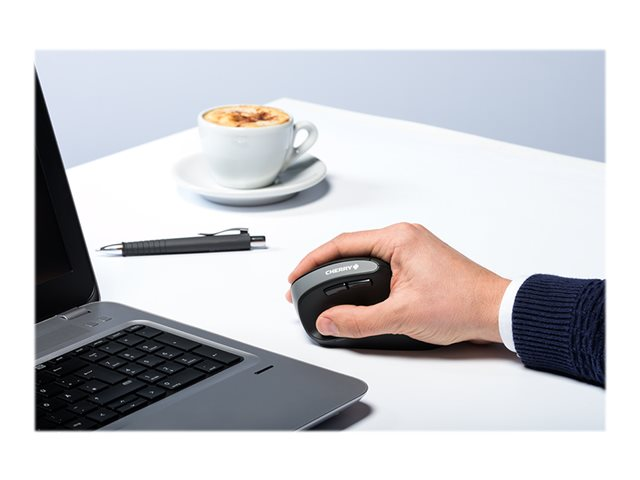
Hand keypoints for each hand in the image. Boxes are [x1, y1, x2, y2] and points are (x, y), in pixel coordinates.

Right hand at [286, 222, 509, 344]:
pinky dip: (362, 277)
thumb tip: (328, 321)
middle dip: (324, 269)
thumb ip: (358, 321)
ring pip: (365, 257)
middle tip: (305, 288)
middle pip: (350, 248)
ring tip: (325, 291)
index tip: (296, 277)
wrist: (496, 310)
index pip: (342, 244)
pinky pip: (380, 264)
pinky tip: (355, 293)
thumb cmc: (462, 304)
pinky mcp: (418, 261)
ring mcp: (413, 248)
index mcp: (398, 238)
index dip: (313, 262)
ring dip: (344, 273)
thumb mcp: (402, 315)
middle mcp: (405, 237)